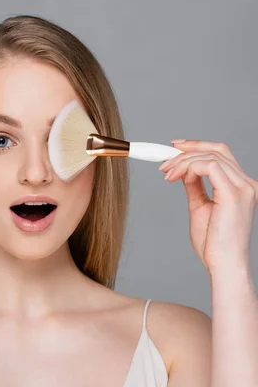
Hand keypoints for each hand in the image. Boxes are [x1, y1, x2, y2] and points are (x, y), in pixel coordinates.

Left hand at [159, 140, 257, 272]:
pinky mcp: (234, 194)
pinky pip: (209, 167)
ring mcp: (243, 188)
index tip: (174, 149)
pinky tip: (177, 178)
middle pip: (217, 150)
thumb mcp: (200, 207)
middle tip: (164, 161)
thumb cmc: (213, 242)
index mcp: (241, 186)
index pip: (222, 154)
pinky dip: (189, 168)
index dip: (197, 146)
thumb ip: (195, 187)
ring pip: (210, 157)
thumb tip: (184, 172)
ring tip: (167, 174)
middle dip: (187, 151)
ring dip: (182, 162)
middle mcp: (246, 184)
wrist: (222, 263)